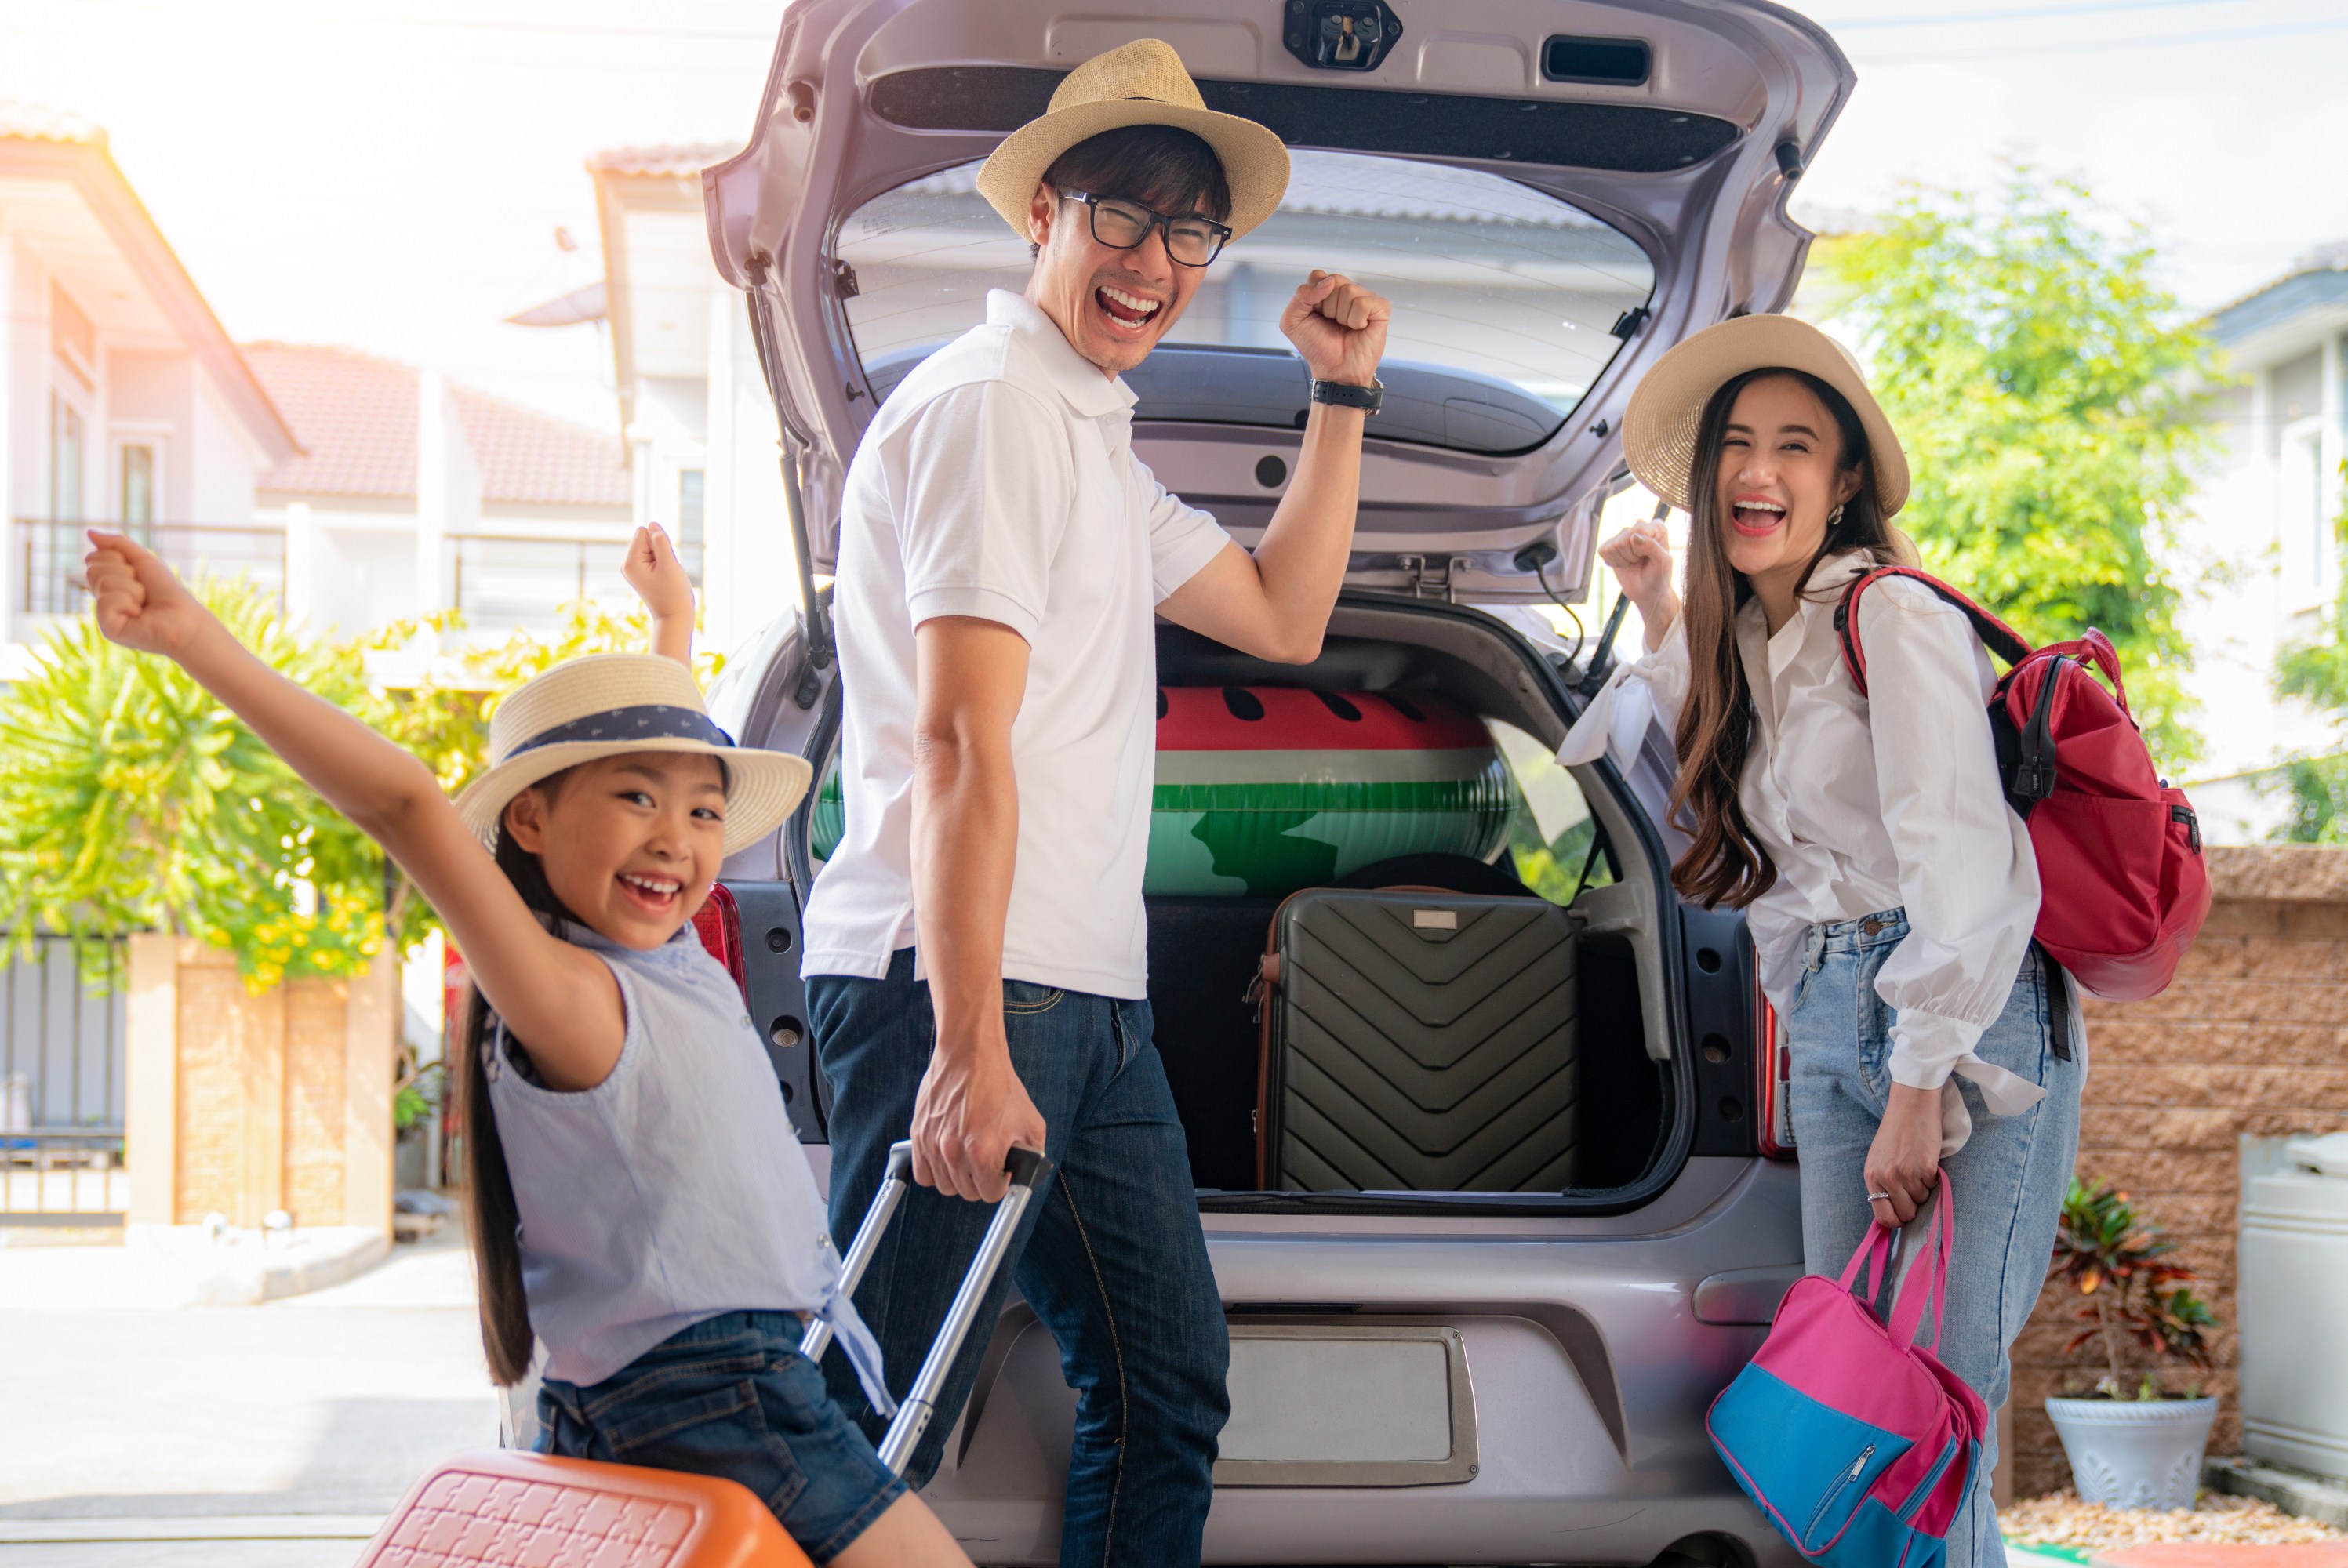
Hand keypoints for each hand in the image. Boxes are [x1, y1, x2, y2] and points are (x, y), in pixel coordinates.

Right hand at [82, 530, 217, 659]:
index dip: (117, 558)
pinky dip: (128, 602)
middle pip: (93, 568)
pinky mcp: (107, 628)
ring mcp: (103, 613)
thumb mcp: (142, 559)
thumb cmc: (167, 591)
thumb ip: (117, 544)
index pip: (93, 558)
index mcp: (109, 582)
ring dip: (132, 588)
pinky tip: (139, 615)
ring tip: (144, 603)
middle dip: (124, 571)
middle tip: (143, 588)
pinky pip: (106, 601)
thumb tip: (89, 532)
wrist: (185, 620)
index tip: (137, 571)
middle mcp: (103, 597)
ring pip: (102, 582)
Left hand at [622, 524, 694, 622]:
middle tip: (665, 573)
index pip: (644, 532)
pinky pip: (655, 557)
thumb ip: (660, 541)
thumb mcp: (669, 563)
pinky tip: (664, 579)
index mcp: (630, 562)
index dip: (659, 543)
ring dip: (664, 559)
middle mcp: (628, 564)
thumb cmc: (673, 593)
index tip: (663, 564)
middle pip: (647, 539)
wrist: (674, 618)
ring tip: (665, 577)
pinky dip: (663, 564)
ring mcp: (634, 569)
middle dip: (661, 551)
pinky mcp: (642, 573)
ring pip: (653, 548)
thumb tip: (652, 524)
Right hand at [909, 1032, 1047, 1202]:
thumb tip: (1025, 1176)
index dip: (1000, 1183)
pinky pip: (922, 1173)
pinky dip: (935, 1171)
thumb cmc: (999, 1085)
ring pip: (945, 1186)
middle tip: (987, 1162)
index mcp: (983, 1153)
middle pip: (967, 1193)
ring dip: (958, 1178)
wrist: (969, 1055)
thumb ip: (1032, 1155)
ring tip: (969, 1157)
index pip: (991, 1194)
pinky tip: (947, 1158)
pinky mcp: (918, 1135)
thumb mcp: (1030, 1122)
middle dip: (981, 1181)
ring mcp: (933, 1145)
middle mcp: (954, 1153)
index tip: (1001, 1172)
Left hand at [1280, 269, 1388, 388]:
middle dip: (1328, 307)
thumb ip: (1301, 295)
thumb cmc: (1317, 347)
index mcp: (1326, 290)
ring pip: (1349, 291)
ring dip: (1342, 316)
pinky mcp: (1380, 309)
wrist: (1335, 371)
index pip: (1318, 275)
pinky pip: (1364, 303)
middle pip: (1334, 281)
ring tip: (1345, 328)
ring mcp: (1365, 298)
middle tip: (1332, 324)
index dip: (1314, 297)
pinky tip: (1358, 329)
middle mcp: (1346, 291)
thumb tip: (1329, 281)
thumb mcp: (1293, 321)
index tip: (1316, 315)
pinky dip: (1357, 320)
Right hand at [1597, 518, 1677, 634]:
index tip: (1649, 557)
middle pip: (1625, 537)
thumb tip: (1633, 537)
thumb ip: (1652, 546)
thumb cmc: (1658, 575)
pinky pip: (1604, 550)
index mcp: (1656, 527)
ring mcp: (1623, 535)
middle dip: (1632, 555)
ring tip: (1633, 563)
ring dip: (1623, 559)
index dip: (1642, 548)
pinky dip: (1613, 562)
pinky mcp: (1610, 545)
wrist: (1647, 592)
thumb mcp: (1663, 562)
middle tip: (1640, 561)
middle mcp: (1639, 526)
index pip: (1640, 530)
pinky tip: (1623, 564)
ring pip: (1614, 545)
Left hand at [1864, 1083, 1943, 1226]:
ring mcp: (1906, 1173)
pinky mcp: (1925, 1167)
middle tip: (1914, 1186)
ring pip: (1922, 1200)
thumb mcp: (1878, 1159)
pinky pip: (1933, 1186)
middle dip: (1913, 1205)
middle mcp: (1886, 1177)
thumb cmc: (1895, 1131)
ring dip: (1923, 1188)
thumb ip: (1882, 1183)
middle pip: (1906, 1213)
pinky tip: (1926, 1159)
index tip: (1903, 1215)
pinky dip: (1933, 1177)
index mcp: (1871, 1176)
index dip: (1896, 1221)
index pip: (1883, 1216)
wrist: (1910, 1105)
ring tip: (1918, 1166)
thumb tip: (1892, 1210)